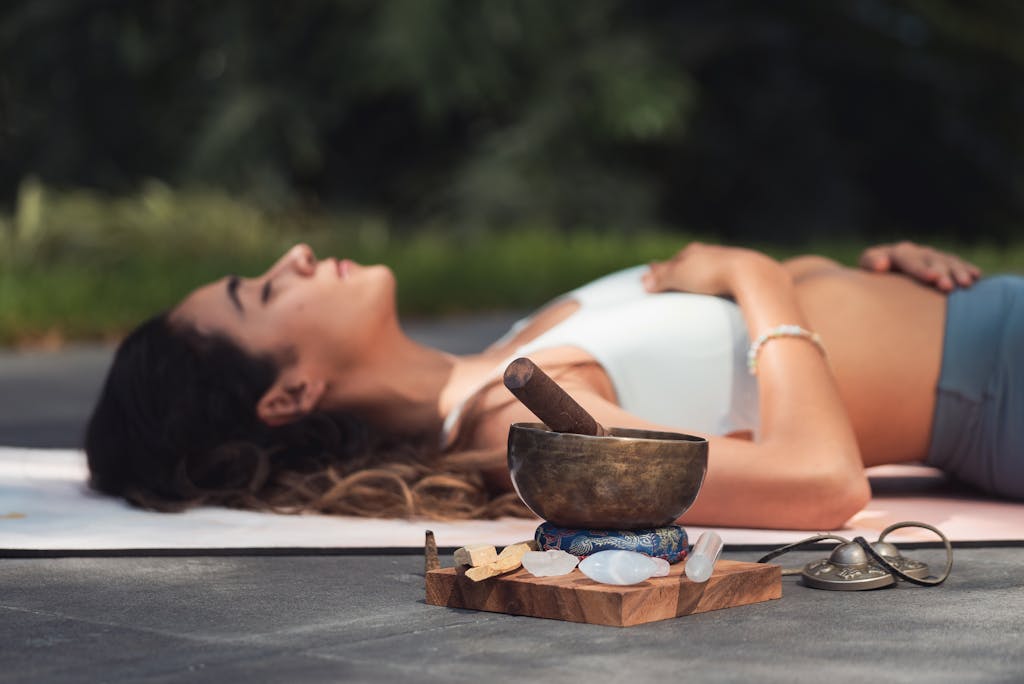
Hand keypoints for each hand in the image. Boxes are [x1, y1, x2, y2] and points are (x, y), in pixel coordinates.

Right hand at [642, 243, 763, 295]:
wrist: (753, 275)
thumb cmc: (713, 273)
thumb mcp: (681, 275)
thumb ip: (662, 277)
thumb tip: (644, 282)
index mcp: (694, 252)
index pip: (673, 261)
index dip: (661, 270)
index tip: (651, 275)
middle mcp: (711, 254)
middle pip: (691, 263)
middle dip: (680, 271)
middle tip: (669, 280)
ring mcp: (729, 263)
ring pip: (709, 270)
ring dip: (699, 278)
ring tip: (692, 288)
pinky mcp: (744, 277)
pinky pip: (725, 281)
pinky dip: (716, 285)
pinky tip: (718, 294)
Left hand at [858, 241, 980, 291]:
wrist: (879, 272)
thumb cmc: (870, 276)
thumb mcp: (866, 268)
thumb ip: (871, 263)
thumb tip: (880, 265)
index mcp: (896, 253)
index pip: (909, 260)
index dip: (921, 269)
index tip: (932, 278)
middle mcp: (916, 252)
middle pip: (932, 260)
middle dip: (942, 273)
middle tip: (948, 287)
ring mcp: (931, 256)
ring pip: (948, 261)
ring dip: (958, 272)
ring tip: (967, 284)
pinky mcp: (942, 262)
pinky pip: (957, 264)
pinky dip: (967, 269)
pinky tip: (976, 276)